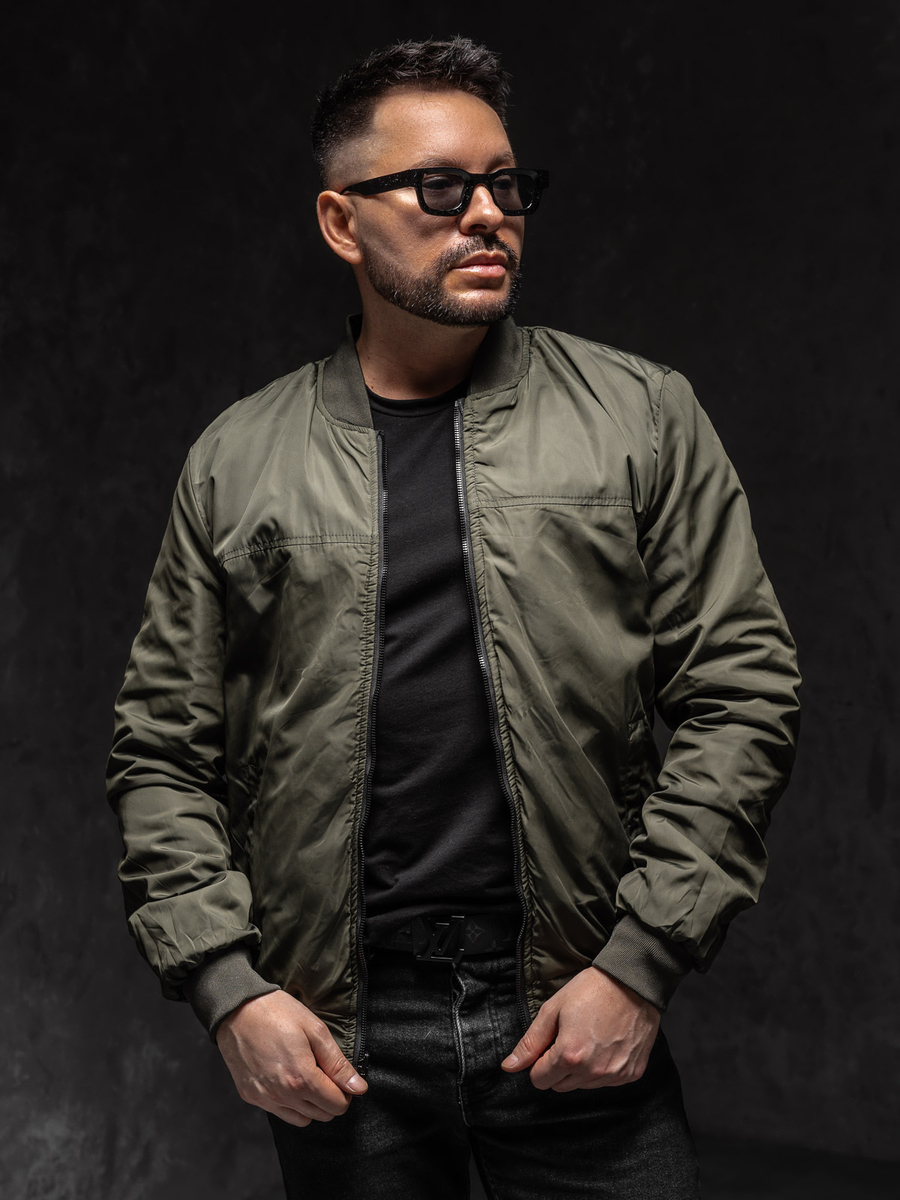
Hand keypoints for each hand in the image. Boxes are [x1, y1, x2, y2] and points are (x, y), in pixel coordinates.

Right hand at [215, 989, 367, 1126]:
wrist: (237, 1009)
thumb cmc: (278, 1013)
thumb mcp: (315, 1030)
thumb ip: (338, 1064)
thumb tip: (359, 1088)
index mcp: (301, 1078)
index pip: (337, 1105)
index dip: (346, 1091)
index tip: (341, 1076)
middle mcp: (282, 1095)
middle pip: (322, 1115)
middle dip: (330, 1098)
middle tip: (325, 1073)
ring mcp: (264, 1099)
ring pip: (302, 1119)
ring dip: (311, 1104)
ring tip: (307, 1076)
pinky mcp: (251, 1097)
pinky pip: (279, 1113)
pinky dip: (290, 1103)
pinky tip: (288, 1079)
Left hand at [500, 967, 659, 1090]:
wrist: (633, 983)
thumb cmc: (592, 990)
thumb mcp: (552, 1010)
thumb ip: (530, 1043)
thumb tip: (509, 1066)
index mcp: (570, 1055)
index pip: (539, 1080)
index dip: (539, 1061)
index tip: (549, 1044)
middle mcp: (593, 1071)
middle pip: (560, 1086)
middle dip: (558, 1066)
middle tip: (569, 1037)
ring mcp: (614, 1075)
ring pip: (583, 1085)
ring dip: (580, 1069)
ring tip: (589, 1038)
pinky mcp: (631, 1073)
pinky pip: (606, 1082)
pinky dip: (602, 1068)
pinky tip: (606, 1044)